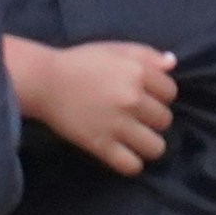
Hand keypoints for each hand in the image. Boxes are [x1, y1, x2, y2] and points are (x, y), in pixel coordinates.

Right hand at [10, 37, 177, 173]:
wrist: (43, 81)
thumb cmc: (79, 62)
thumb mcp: (114, 48)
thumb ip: (145, 54)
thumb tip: (172, 64)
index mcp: (137, 72)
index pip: (171, 92)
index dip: (158, 94)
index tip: (143, 95)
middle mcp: (133, 99)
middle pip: (165, 120)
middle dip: (152, 118)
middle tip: (134, 115)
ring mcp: (118, 125)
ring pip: (155, 147)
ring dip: (146, 144)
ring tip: (133, 138)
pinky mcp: (102, 146)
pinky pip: (132, 166)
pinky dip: (130, 163)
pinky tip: (122, 153)